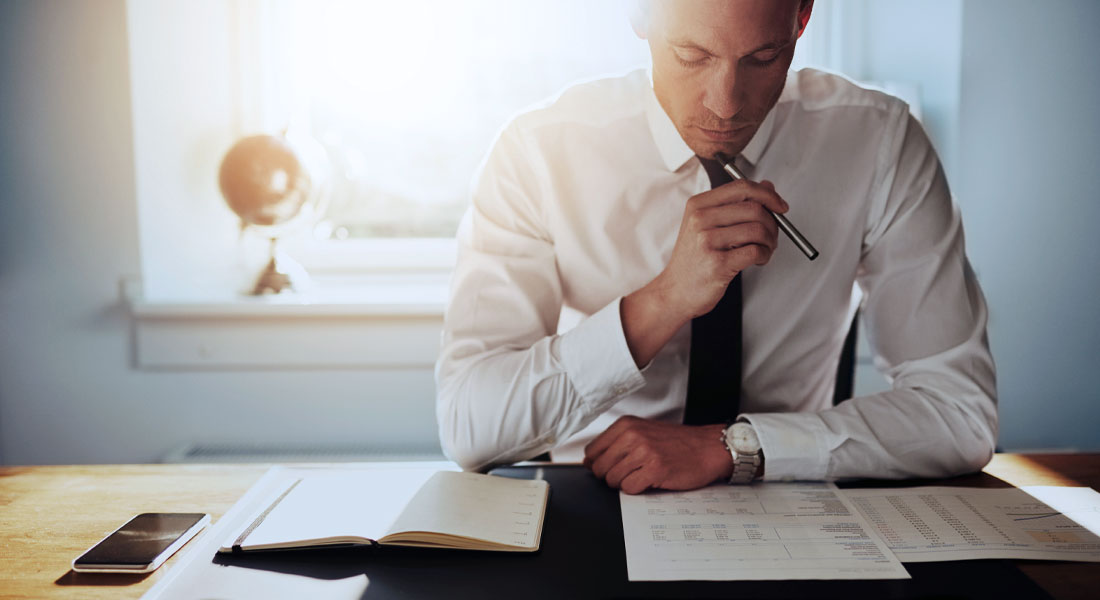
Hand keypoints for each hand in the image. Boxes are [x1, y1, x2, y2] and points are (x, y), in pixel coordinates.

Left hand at [583, 416, 732, 494]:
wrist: (708, 447)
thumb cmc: (677, 442)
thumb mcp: (643, 432)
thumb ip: (616, 443)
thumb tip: (589, 461)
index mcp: (626, 425)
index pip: (592, 451)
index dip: (598, 464)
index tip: (611, 467)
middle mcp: (632, 435)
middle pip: (599, 468)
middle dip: (610, 477)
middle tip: (630, 474)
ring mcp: (643, 452)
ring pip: (612, 479)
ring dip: (625, 484)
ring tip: (642, 476)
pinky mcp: (655, 469)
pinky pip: (629, 488)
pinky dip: (637, 489)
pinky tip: (650, 481)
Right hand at [658, 178, 786, 318]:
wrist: (675, 291)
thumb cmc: (693, 260)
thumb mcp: (707, 225)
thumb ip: (737, 204)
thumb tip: (767, 187)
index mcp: (698, 205)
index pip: (741, 187)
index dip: (767, 195)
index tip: (780, 206)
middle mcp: (700, 219)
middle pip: (754, 208)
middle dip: (772, 223)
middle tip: (771, 236)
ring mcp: (707, 241)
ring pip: (757, 230)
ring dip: (769, 242)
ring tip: (764, 250)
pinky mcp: (717, 263)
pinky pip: (755, 251)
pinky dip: (764, 255)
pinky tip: (758, 260)